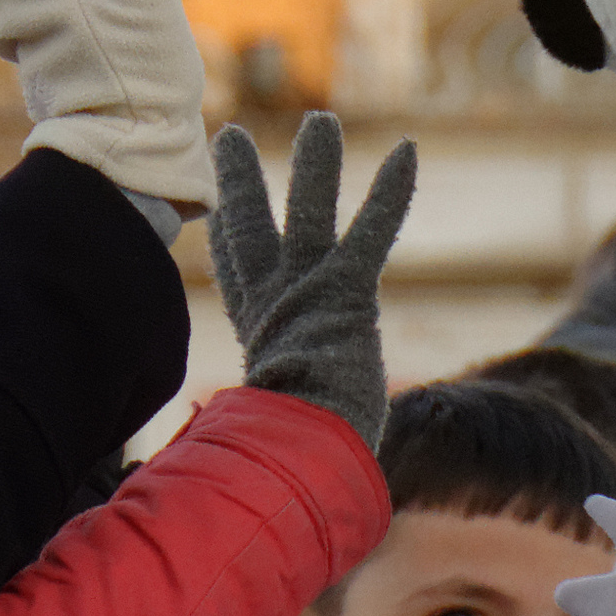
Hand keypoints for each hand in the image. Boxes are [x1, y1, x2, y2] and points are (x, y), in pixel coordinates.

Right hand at [207, 114, 418, 447]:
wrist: (294, 457)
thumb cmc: (277, 464)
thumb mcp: (260, 445)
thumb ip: (240, 447)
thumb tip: (208, 496)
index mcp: (256, 338)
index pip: (236, 278)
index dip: (224, 241)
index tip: (213, 210)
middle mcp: (274, 305)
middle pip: (250, 227)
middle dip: (241, 180)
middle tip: (228, 138)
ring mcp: (307, 291)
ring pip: (309, 211)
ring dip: (316, 163)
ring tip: (320, 119)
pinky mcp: (344, 288)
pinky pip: (372, 229)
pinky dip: (390, 191)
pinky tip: (407, 151)